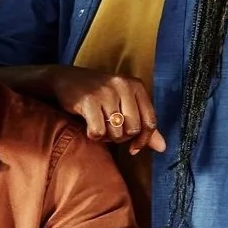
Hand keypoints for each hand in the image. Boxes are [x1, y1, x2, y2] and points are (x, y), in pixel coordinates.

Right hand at [44, 65, 165, 155]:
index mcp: (136, 86)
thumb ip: (143, 125)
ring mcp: (106, 93)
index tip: (133, 148)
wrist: (64, 79)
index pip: (150, 121)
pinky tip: (88, 127)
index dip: (143, 140)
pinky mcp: (89, 101)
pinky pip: (98, 132)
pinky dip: (93, 136)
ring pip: (116, 132)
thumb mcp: (123, 103)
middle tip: (110, 132)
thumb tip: (162, 148)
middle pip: (133, 129)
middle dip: (121, 138)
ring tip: (99, 127)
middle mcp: (124, 86)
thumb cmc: (97, 94)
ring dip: (106, 138)